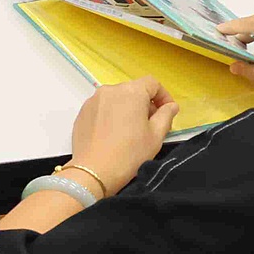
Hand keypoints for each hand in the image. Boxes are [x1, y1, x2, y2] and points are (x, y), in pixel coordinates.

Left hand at [67, 76, 178, 194]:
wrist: (94, 170)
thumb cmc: (130, 153)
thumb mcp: (156, 135)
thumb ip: (166, 115)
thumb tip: (171, 105)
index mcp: (131, 92)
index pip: (152, 83)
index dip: (163, 96)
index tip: (167, 112)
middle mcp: (110, 90)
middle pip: (133, 90)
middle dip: (146, 103)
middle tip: (152, 125)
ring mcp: (93, 100)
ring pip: (117, 98)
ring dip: (128, 108)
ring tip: (132, 130)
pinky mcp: (82, 111)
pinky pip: (103, 107)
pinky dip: (112, 114)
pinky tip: (114, 134)